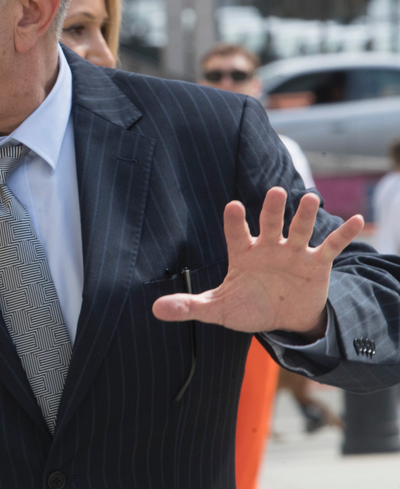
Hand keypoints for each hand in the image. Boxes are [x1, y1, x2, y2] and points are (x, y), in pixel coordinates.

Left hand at [152, 187, 363, 338]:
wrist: (283, 319)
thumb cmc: (247, 307)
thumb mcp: (217, 309)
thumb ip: (189, 306)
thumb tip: (155, 309)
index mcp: (242, 253)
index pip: (236, 233)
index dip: (235, 221)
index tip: (233, 207)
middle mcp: (268, 247)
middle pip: (269, 223)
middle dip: (271, 209)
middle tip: (275, 192)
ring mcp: (293, 253)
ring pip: (299, 229)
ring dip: (305, 215)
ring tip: (311, 199)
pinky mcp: (316, 263)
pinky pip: (331, 245)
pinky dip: (344, 233)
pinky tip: (356, 219)